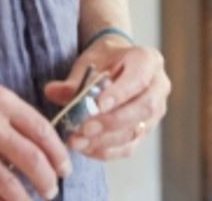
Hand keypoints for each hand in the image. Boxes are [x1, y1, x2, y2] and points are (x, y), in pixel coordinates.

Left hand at [44, 34, 168, 160]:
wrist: (117, 66)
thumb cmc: (104, 61)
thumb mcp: (88, 63)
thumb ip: (74, 80)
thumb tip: (52, 92)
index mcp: (148, 61)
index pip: (139, 79)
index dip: (119, 94)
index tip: (96, 106)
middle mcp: (159, 86)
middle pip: (145, 108)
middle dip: (112, 121)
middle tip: (85, 128)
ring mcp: (155, 111)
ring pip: (136, 130)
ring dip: (105, 140)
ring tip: (77, 141)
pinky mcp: (145, 130)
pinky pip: (129, 147)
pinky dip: (106, 151)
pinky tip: (85, 148)